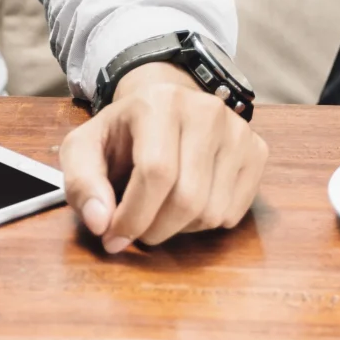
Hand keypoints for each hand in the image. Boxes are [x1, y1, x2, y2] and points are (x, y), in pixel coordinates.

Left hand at [58, 60, 267, 252]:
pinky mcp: (257, 151)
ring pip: (213, 212)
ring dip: (179, 229)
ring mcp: (238, 130)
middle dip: (156, 230)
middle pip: (188, 198)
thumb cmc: (122, 135)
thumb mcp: (84, 150)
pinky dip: (205, 224)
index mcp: (160, 102)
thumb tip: (100, 223)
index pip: (156, 172)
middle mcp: (207, 110)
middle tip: (137, 231)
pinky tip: (187, 204)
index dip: (133, 216)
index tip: (113, 236)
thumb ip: (82, 184)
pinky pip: (234, 213)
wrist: (164, 111)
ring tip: (160, 212)